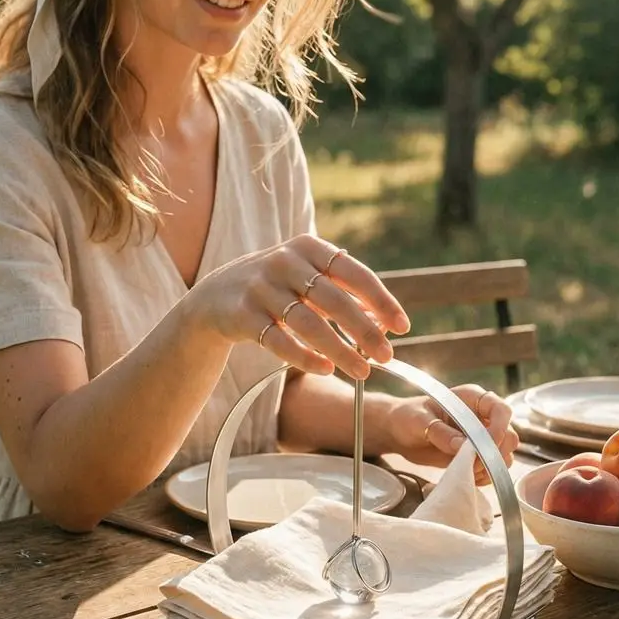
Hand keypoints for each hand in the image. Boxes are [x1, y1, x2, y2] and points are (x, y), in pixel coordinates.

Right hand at [192, 235, 409, 378]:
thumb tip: (386, 324)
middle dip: (365, 331)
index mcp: (309, 247)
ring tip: (363, 371)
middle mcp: (284, 261)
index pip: (354, 273)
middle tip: (387, 356)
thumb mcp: (308, 277)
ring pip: (307, 323)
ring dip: (340, 350)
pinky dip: (304, 356)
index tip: (403, 327)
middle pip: (333, 299)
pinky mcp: (241, 314)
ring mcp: (260, 287)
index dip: (382, 301)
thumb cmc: (279, 287)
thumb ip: (344, 293)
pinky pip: (277, 340)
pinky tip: (325, 369)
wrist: (216, 295)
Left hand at [388, 384, 518, 484]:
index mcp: (471, 399)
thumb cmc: (407, 417)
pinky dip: (483, 476)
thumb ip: (440, 432)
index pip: (501, 409)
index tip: (486, 444)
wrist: (398, 433)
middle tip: (473, 463)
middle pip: (509, 436)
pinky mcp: (474, 456)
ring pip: (504, 455)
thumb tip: (463, 446)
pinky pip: (491, 470)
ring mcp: (480, 438)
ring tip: (465, 469)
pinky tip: (465, 475)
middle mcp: (481, 417)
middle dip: (495, 453)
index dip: (500, 427)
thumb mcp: (419, 420)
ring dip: (489, 467)